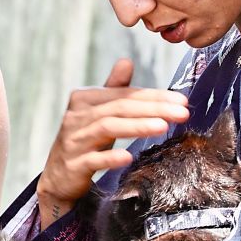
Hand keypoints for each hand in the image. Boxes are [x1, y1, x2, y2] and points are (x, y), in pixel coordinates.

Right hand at [37, 59, 188, 227]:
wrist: (58, 177)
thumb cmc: (83, 141)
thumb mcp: (96, 114)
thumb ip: (112, 89)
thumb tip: (126, 62)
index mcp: (84, 99)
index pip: (124, 94)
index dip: (154, 96)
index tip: (181, 100)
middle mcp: (77, 116)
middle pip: (119, 108)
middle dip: (153, 108)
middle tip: (182, 113)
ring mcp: (73, 141)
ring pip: (107, 128)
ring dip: (137, 126)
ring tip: (163, 127)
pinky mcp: (73, 165)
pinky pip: (93, 159)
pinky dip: (111, 157)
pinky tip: (129, 157)